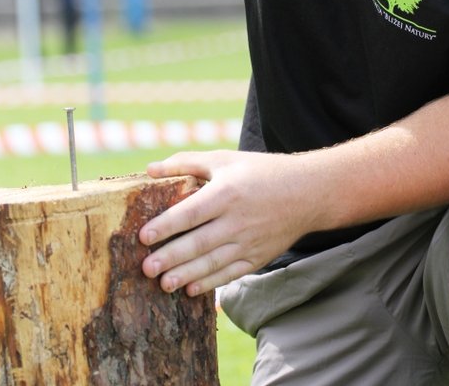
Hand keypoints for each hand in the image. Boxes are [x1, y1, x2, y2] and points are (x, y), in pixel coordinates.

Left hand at [139, 149, 319, 296]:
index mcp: (227, 193)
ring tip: (163, 283)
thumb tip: (150, 169)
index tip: (143, 236)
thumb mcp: (225, 159)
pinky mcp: (257, 258)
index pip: (191, 212)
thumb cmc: (260, 172)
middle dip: (170, 257)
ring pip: (212, 263)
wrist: (305, 193)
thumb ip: (186, 163)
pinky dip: (210, 283)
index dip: (166, 225)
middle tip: (145, 268)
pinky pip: (230, 274)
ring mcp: (248, 242)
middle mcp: (237, 220)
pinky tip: (191, 289)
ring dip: (186, 275)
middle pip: (198, 243)